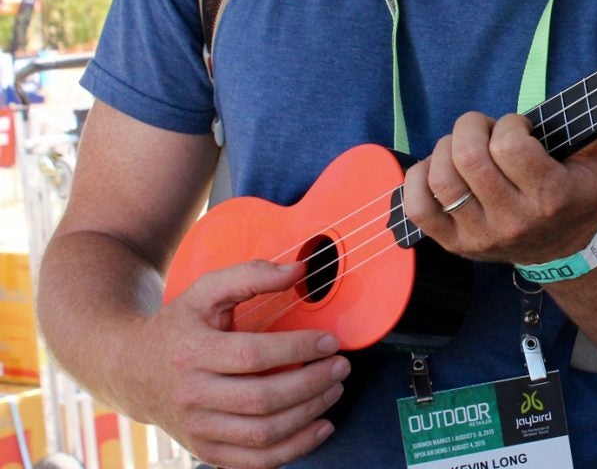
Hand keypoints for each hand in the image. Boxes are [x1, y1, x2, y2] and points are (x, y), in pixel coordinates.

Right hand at [134, 261, 349, 468]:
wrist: (133, 370)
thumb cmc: (180, 324)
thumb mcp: (207, 290)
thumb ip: (252, 275)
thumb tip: (299, 270)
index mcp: (192, 352)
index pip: (252, 355)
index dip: (297, 349)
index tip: (329, 340)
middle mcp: (192, 395)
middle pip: (262, 399)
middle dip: (311, 384)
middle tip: (340, 367)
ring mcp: (197, 430)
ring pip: (262, 434)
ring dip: (308, 415)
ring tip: (333, 390)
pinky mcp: (205, 452)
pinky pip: (255, 462)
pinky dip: (293, 450)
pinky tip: (319, 427)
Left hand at [403, 111, 596, 264]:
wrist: (565, 250)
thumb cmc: (581, 195)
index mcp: (549, 197)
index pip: (510, 146)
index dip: (510, 125)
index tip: (519, 128)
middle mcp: (512, 220)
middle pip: (467, 158)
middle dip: (472, 127)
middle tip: (486, 130)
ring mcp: (479, 235)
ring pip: (440, 178)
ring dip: (446, 148)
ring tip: (464, 149)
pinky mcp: (454, 244)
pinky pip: (417, 207)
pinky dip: (417, 179)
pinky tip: (436, 168)